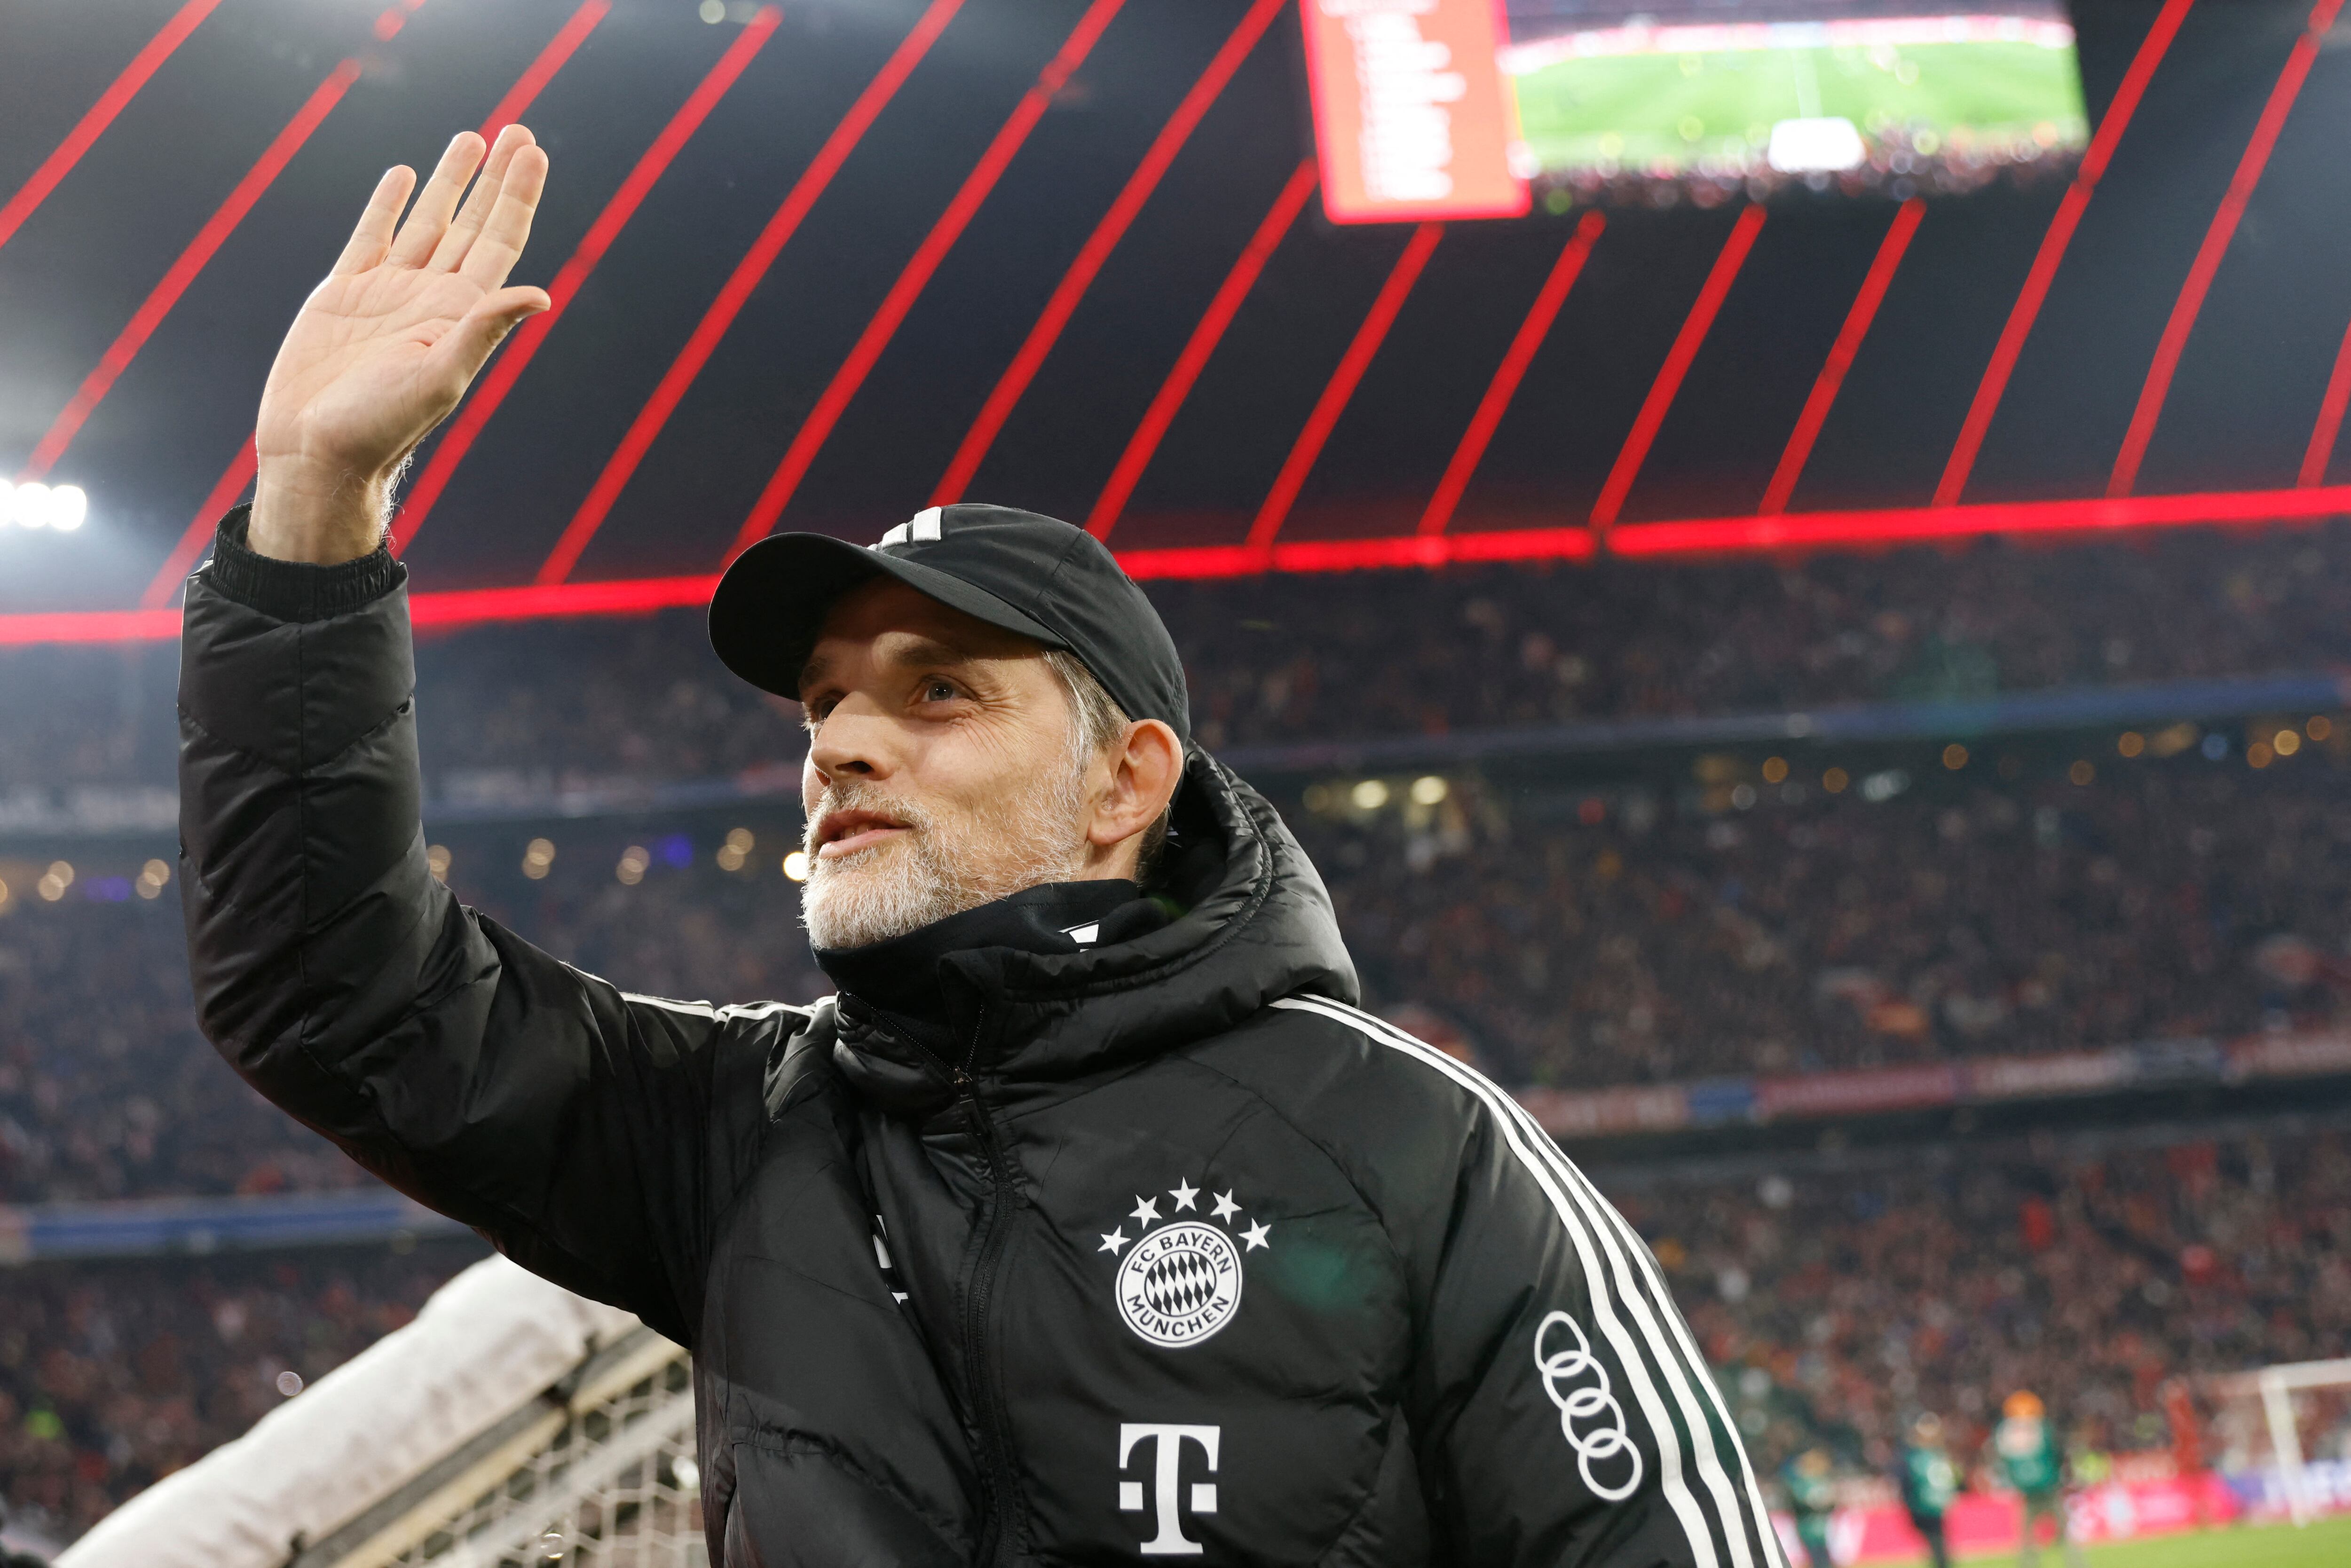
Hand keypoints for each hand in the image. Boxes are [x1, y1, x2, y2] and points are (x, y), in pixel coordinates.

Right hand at [248, 125, 550, 562]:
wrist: (316, 452)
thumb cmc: (380, 425)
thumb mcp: (439, 377)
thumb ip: (484, 330)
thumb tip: (540, 295)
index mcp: (461, 314)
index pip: (501, 242)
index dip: (518, 197)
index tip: (536, 153)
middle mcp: (431, 297)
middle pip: (473, 223)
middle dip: (495, 178)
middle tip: (518, 130)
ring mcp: (389, 292)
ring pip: (427, 221)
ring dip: (450, 181)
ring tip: (473, 138)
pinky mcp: (344, 293)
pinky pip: (373, 236)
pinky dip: (389, 205)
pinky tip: (404, 176)